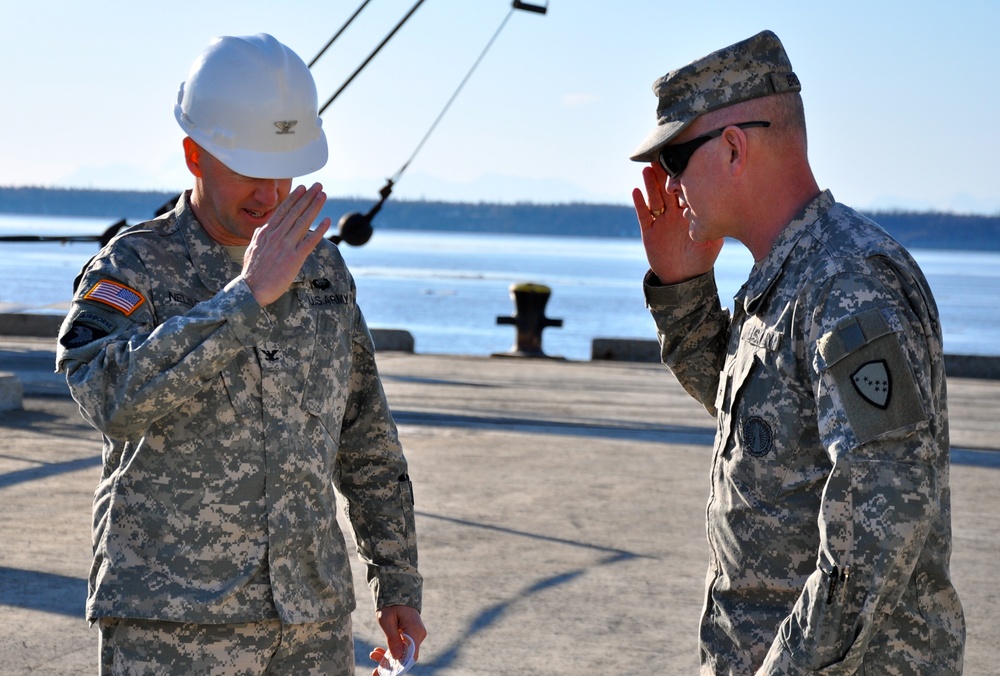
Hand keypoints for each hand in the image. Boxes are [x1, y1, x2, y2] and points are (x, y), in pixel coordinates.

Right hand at [241, 183, 331, 305]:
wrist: (251, 289)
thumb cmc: (252, 272)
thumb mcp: (251, 249)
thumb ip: (257, 237)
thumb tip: (261, 228)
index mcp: (266, 233)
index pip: (282, 211)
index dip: (294, 198)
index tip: (303, 188)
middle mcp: (277, 236)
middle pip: (295, 212)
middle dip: (308, 197)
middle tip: (318, 185)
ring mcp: (286, 246)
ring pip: (303, 222)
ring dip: (314, 207)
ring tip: (323, 195)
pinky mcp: (294, 258)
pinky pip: (309, 242)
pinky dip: (319, 230)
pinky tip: (327, 221)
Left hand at [369, 605, 425, 674]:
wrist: (397, 591)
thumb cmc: (391, 604)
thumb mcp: (386, 620)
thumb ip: (392, 639)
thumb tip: (397, 657)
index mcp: (414, 630)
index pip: (411, 655)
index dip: (399, 665)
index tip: (384, 670)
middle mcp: (418, 635)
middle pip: (406, 656)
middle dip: (390, 664)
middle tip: (374, 670)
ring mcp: (415, 635)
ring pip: (403, 653)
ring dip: (388, 657)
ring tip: (373, 655)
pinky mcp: (411, 636)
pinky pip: (402, 648)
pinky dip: (390, 651)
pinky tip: (378, 651)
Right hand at [631, 163, 722, 283]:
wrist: (684, 276)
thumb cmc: (701, 258)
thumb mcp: (713, 240)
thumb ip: (716, 224)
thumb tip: (725, 209)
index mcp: (688, 212)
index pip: (684, 190)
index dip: (682, 177)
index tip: (683, 160)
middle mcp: (673, 213)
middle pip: (666, 189)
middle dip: (663, 174)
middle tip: (661, 156)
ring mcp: (660, 221)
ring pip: (654, 198)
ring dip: (649, 184)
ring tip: (646, 169)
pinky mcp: (649, 232)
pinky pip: (644, 215)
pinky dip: (639, 204)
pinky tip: (636, 191)